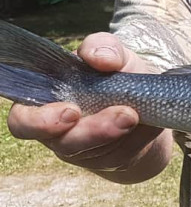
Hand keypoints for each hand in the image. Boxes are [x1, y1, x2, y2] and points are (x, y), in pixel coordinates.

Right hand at [6, 32, 172, 182]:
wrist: (149, 101)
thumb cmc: (119, 74)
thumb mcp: (114, 53)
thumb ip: (102, 47)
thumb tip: (100, 58)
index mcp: (47, 102)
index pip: (24, 120)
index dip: (38, 122)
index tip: (72, 111)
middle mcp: (60, 132)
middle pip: (64, 143)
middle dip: (93, 131)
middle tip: (124, 115)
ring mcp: (86, 149)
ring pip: (95, 153)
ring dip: (118, 135)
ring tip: (136, 116)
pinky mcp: (111, 160)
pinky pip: (122, 155)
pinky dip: (139, 138)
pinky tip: (149, 123)